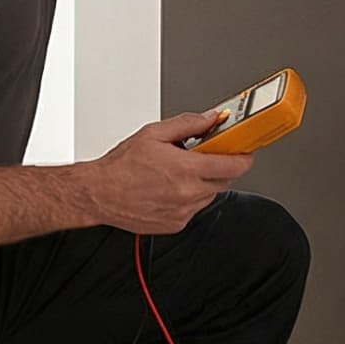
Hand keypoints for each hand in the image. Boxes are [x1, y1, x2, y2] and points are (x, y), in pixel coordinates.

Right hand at [84, 110, 252, 235]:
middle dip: (220, 166)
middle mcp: (188, 193)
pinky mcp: (175, 224)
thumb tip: (210, 119)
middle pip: (224, 180)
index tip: (244, 149)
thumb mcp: (154, 133)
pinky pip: (194, 208)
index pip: (234, 165)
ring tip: (178, 172)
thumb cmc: (120, 166)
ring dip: (203, 182)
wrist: (99, 194)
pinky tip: (169, 187)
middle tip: (204, 155)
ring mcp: (183, 211)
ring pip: (209, 195)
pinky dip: (189, 197)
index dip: (244, 156)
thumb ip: (188, 124)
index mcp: (185, 168)